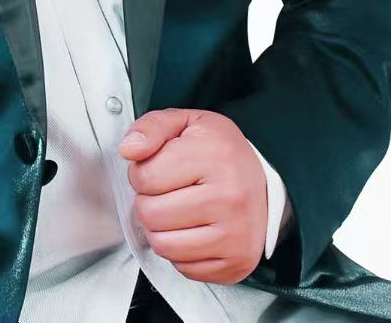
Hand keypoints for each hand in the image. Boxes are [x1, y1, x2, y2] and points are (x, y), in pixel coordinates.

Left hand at [118, 107, 266, 283]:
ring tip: (177, 210)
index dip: (141, 172)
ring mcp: (236, 235)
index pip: (145, 177)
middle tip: (166, 191)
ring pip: (163, 246)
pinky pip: (184, 268)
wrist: (263, 182)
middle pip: (151, 214)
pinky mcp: (237, 263)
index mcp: (215, 156)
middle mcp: (230, 197)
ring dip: (160, 229)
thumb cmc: (219, 152)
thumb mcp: (185, 122)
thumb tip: (128, 150)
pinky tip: (193, 229)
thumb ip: (150, 128)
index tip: (159, 167)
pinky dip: (180, 251)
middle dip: (148, 202)